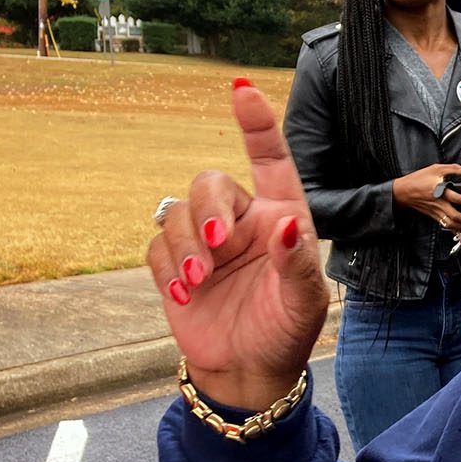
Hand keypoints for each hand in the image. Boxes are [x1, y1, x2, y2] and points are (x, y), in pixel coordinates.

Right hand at [147, 83, 328, 411]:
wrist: (248, 371)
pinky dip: (166, 269)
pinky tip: (184, 296)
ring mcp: (205, 242)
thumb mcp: (304, 302)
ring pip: (177, 213)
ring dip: (184, 245)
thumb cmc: (287, 331)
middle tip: (216, 246)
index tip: (241, 90)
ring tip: (200, 283)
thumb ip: (297, 263)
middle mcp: (241, 221)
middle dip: (207, 209)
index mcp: (280, 216)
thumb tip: (287, 226)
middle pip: (210, 183)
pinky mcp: (175, 265)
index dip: (256, 125)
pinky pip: (156, 247)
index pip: (270, 161)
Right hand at [392, 163, 460, 228]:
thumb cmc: (418, 179)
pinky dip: (456, 228)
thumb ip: (454, 169)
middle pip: (457, 216)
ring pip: (452, 224)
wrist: (403, 191)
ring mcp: (437, 212)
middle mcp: (439, 204)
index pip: (457, 199)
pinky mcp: (434, 216)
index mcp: (440, 191)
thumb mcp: (436, 169)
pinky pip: (447, 225)